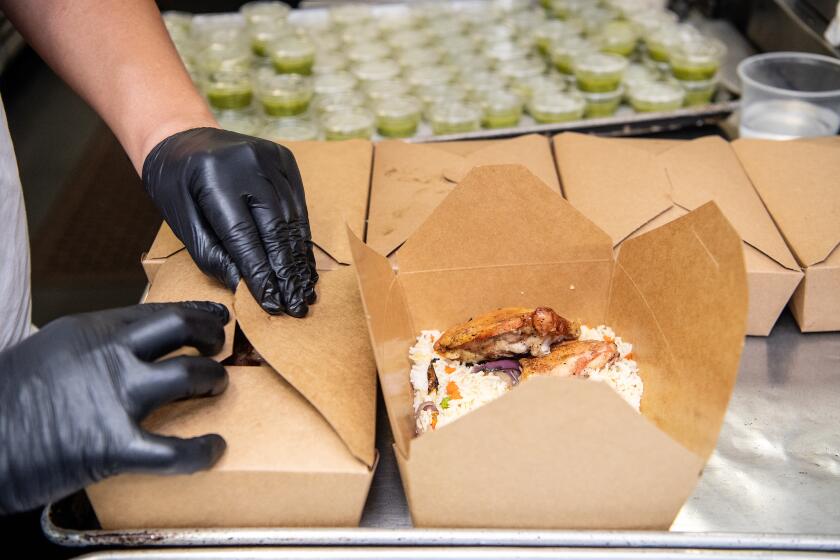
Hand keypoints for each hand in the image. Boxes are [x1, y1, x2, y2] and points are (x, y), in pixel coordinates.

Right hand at [0, 302, 229, 513]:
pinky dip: (201, 451)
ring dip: (213, 381)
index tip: (215, 316)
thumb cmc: (6, 399)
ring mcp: (113, 397)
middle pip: (183, 329)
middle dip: (211, 336)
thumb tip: (131, 344)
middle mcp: (107, 355)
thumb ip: (93, 345)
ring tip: (216, 388)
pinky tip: (213, 448)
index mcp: (89, 330)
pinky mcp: (113, 445)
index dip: (195, 314)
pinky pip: (175, 450)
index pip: (158, 312)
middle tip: (218, 348)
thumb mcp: (50, 350)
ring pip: (190, 376)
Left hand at [142, 128, 317, 316]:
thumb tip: (243, 285)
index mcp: (213, 178)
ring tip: (304, 290)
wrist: (181, 134)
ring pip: (293, 218)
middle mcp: (247, 163)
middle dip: (286, 272)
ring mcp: (270, 157)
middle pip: (275, 228)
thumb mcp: (180, 220)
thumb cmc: (174, 182)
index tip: (272, 303)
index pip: (244, 236)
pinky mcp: (284, 159)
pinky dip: (302, 236)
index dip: (260, 273)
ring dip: (299, 259)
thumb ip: (211, 254)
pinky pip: (298, 204)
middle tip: (296, 305)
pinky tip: (304, 263)